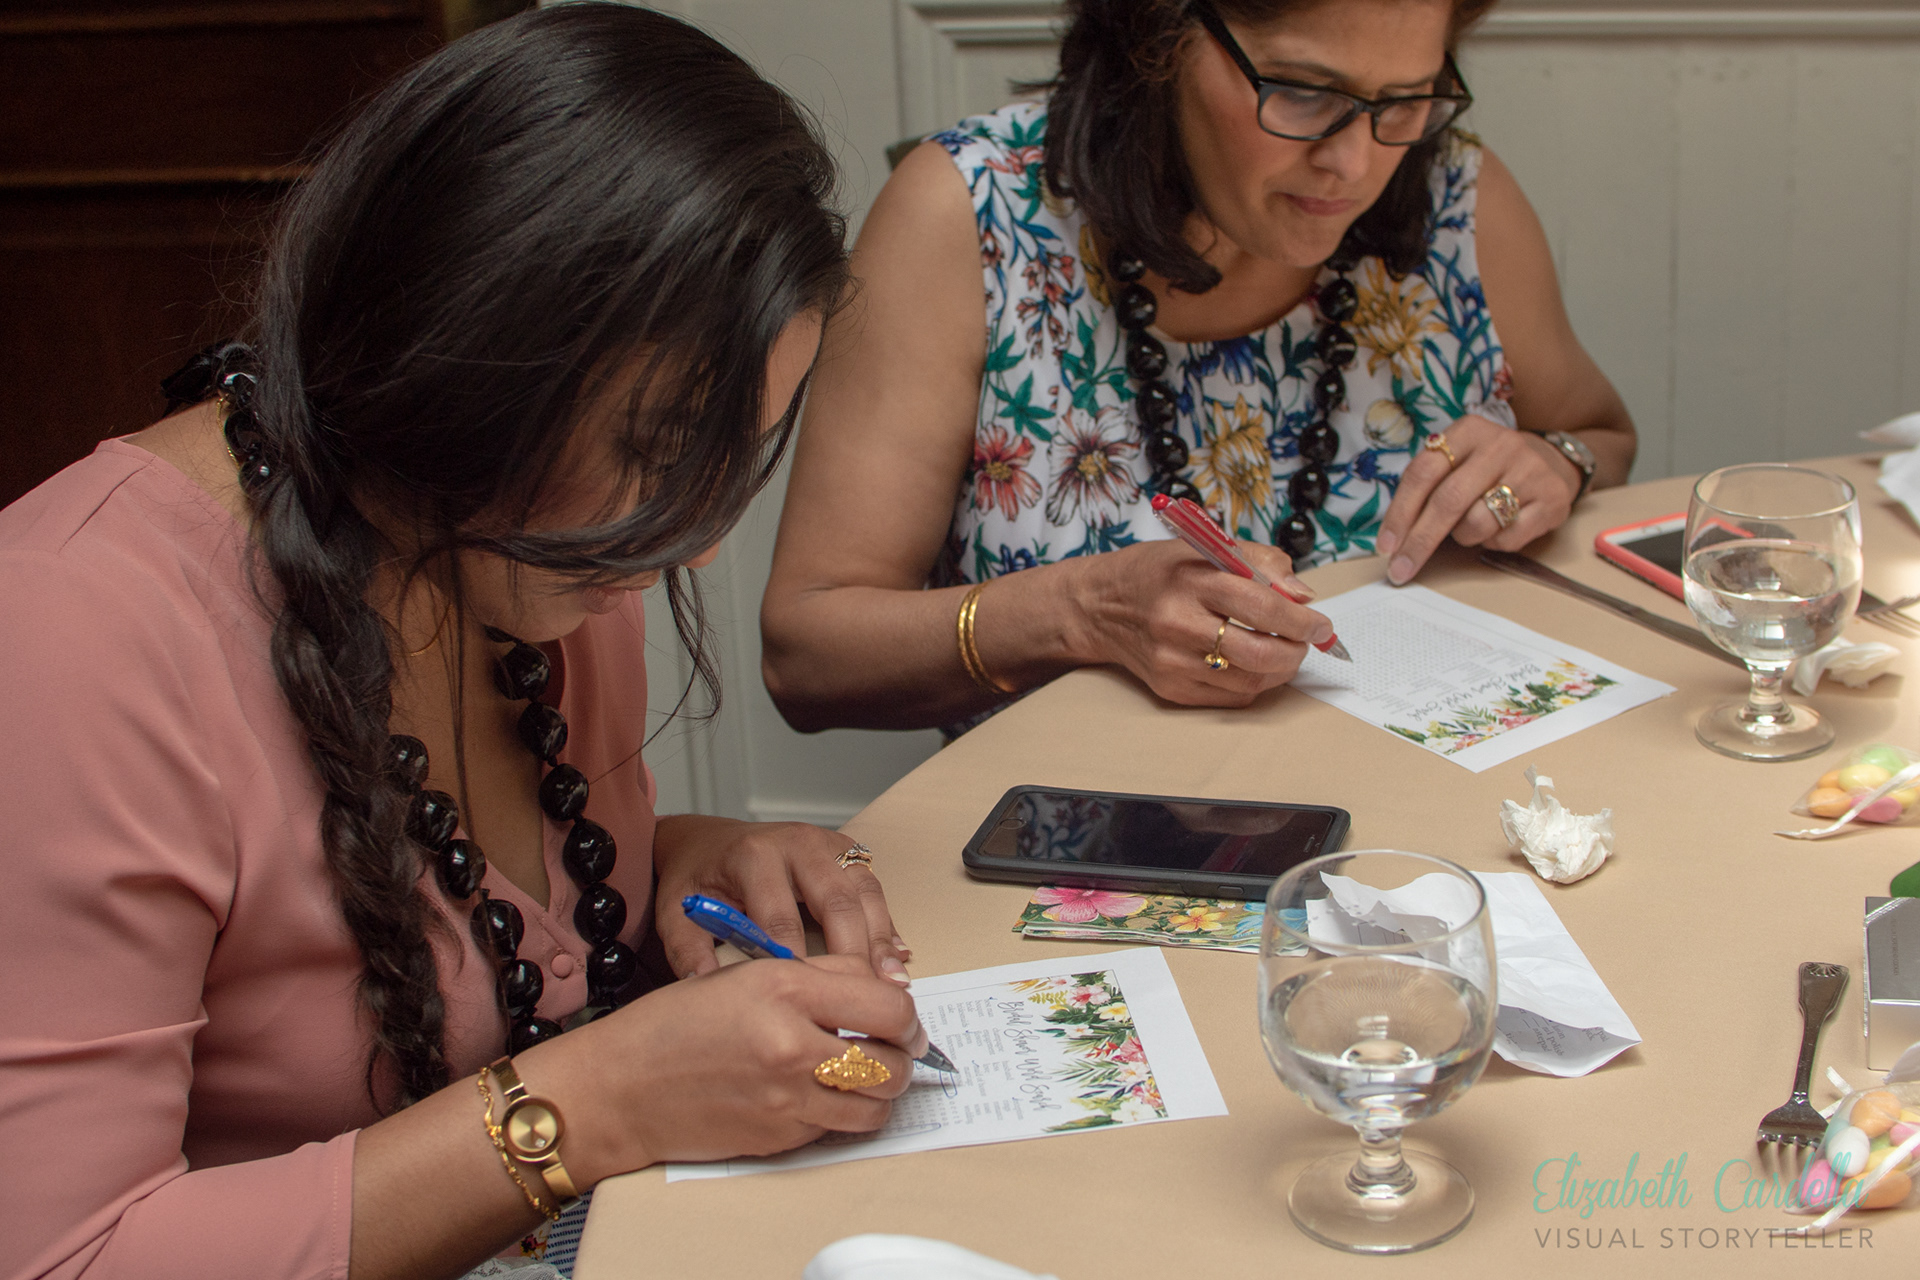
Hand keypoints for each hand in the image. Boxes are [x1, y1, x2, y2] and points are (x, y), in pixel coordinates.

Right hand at [516, 953, 922, 1180]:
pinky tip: (815, 1094)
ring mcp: (787, 1098)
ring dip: (880, 1093)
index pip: (887, 1005)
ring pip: (876, 1106)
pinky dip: (840, 1113)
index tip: (904, 1020)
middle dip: (902, 1058)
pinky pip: (837, 1127)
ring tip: (861, 1077)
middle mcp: (791, 1044)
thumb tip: (879, 989)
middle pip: (893, 1062)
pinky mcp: (779, 1137)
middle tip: (891, 1051)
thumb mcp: (744, 973)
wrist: (620, 1088)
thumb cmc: (674, 1025)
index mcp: (784, 989)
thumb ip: (817, 975)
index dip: (907, 1016)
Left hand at [651, 814, 909, 983]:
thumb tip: (708, 990)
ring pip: (866, 893)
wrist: (709, 842)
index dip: (797, 961)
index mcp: (754, 855)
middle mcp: (798, 843)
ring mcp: (828, 844)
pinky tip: (898, 959)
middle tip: (865, 998)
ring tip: (893, 985)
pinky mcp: (848, 853)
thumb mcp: (676, 911)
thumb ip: (687, 950)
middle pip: (837, 900)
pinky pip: (875, 890)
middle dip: (853, 952)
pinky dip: (888, 926)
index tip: (809, 1001)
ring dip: (881, 940)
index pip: (780, 916)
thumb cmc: (698, 878)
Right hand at [1070, 538, 1334, 707]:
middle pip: (1257, 653)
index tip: (1321, 623)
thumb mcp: (1206, 548)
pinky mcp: (1170, 689)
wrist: (1101, 607)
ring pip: (1249, 681)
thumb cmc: (1160, 572)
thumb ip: (1261, 562)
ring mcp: (1172, 662)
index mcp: (1190, 580)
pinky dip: (1254, 683)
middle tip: (1307, 641)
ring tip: (1283, 652)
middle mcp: (1178, 623)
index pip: (1259, 604)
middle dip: (1296, 651)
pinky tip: (1253, 665)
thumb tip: (1302, 596)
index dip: (1299, 619)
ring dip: (1280, 670)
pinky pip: (1231, 697)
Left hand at [1376, 415, 1580, 583]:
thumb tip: (1393, 539)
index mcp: (1469, 431)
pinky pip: (1507, 538)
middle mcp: (1501, 445)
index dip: (1400, 513)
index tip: (1386, 546)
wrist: (1551, 461)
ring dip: (1464, 537)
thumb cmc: (1487, 468)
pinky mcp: (1552, 499)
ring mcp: (1530, 471)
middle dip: (1419, 541)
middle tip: (1400, 569)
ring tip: (1470, 526)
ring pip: (1477, 523)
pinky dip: (1493, 542)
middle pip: (1448, 501)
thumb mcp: (1457, 460)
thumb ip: (1426, 486)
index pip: (1423, 473)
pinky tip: (1499, 527)